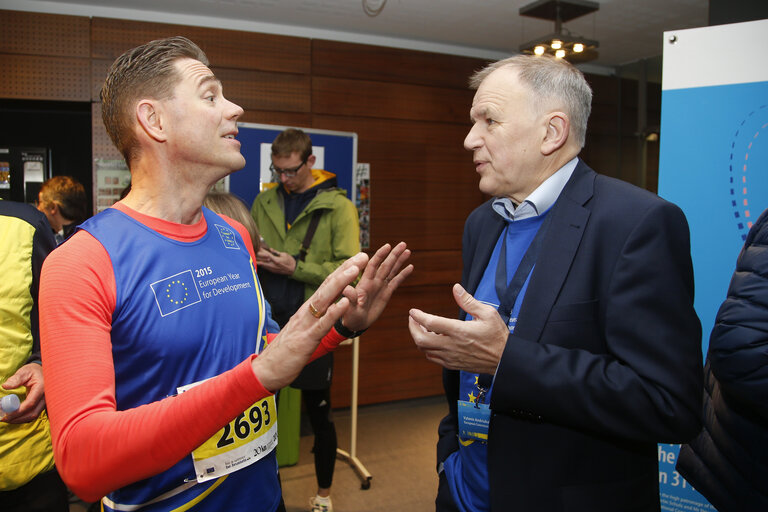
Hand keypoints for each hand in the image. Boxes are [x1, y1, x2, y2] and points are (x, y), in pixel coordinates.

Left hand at [2, 363, 45, 422]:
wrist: (42, 372)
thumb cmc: (33, 371)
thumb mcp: (25, 371)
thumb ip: (16, 378)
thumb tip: (5, 386)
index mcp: (42, 388)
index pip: (30, 403)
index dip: (17, 411)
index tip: (5, 414)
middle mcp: (46, 397)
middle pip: (32, 413)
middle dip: (17, 418)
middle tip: (3, 418)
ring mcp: (45, 402)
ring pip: (33, 416)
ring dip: (19, 420)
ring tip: (6, 418)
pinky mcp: (41, 405)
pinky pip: (33, 414)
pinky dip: (23, 418)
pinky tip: (14, 417)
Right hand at [252, 252, 367, 390]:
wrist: (266, 370)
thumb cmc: (285, 352)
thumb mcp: (304, 331)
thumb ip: (315, 320)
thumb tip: (328, 310)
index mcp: (307, 310)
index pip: (327, 286)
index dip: (342, 271)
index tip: (357, 259)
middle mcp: (306, 313)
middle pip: (327, 286)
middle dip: (345, 270)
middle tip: (362, 256)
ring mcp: (305, 325)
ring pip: (325, 300)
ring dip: (340, 284)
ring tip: (355, 271)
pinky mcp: (305, 340)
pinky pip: (322, 325)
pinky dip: (333, 313)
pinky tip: (344, 303)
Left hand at [256, 247, 295, 274]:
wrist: (294, 269)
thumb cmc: (290, 261)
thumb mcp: (284, 254)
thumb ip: (276, 252)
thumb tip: (271, 249)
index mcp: (276, 260)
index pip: (266, 254)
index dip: (261, 251)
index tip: (258, 248)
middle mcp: (273, 265)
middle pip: (262, 261)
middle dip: (257, 257)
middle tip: (253, 253)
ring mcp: (272, 269)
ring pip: (262, 265)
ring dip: (258, 261)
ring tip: (253, 258)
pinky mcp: (272, 271)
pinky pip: (265, 268)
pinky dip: (261, 265)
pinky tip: (258, 263)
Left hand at [340, 242, 412, 331]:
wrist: (355, 323)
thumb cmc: (349, 315)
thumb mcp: (348, 308)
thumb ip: (350, 299)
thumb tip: (346, 289)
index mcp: (365, 283)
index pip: (373, 266)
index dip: (380, 255)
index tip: (388, 246)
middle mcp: (373, 282)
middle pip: (385, 265)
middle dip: (394, 254)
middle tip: (403, 244)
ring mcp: (380, 286)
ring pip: (391, 271)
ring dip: (399, 261)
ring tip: (408, 251)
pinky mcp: (386, 293)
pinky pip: (396, 282)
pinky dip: (403, 274)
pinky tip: (410, 267)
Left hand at [409, 284, 507, 373]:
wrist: (504, 360)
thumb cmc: (497, 335)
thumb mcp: (487, 314)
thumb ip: (468, 301)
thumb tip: (455, 288)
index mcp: (459, 331)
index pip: (431, 323)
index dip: (418, 316)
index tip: (413, 311)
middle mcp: (452, 345)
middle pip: (421, 339)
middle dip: (413, 328)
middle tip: (413, 319)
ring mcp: (451, 357)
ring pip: (424, 349)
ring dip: (419, 338)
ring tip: (422, 328)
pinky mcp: (452, 364)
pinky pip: (432, 358)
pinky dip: (426, 348)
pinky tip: (431, 340)